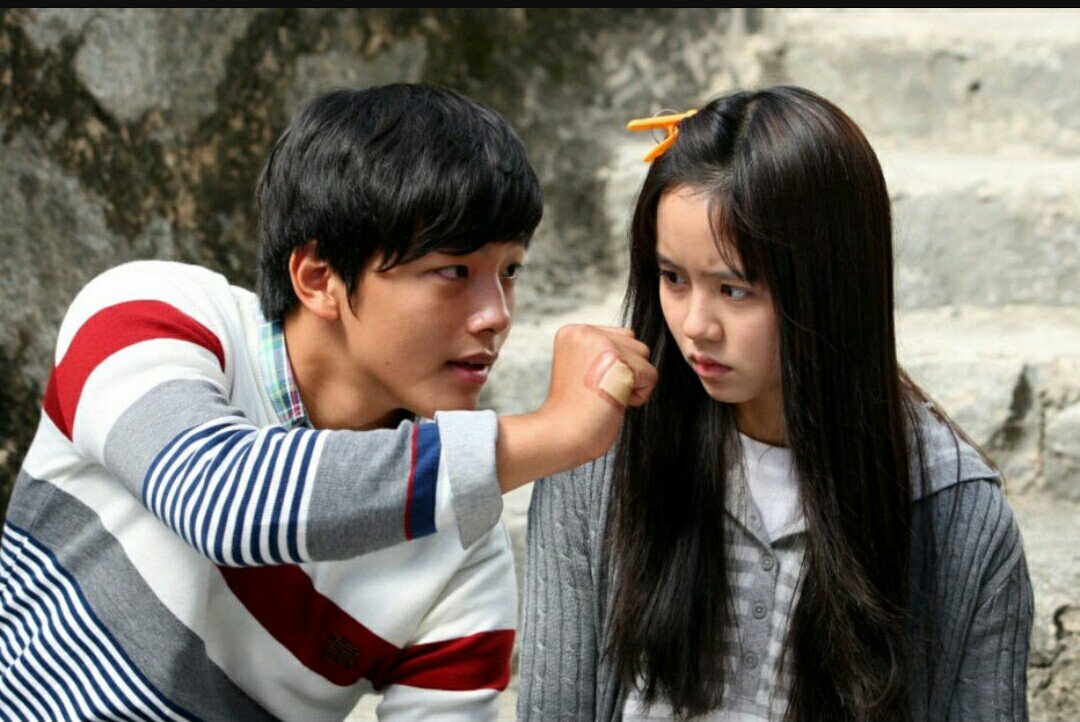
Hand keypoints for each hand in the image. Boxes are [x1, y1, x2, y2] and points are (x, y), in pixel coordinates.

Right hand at [542, 324, 656, 458]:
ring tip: (606, 396)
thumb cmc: (574, 411)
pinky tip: (614, 403)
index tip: (590, 386)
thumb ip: (604, 351)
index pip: (619, 337)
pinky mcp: (619, 361)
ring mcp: (602, 344)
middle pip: (634, 344)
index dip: (615, 367)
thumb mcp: (582, 368)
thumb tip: (637, 349)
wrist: (561, 435)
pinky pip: (651, 375)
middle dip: (626, 372)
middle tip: (599, 392)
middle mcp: (586, 331)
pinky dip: (639, 396)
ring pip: (644, 357)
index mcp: (574, 332)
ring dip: (632, 382)